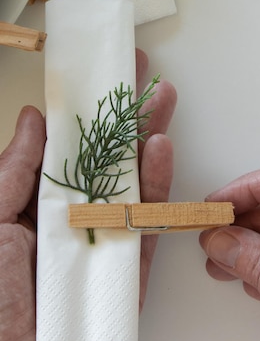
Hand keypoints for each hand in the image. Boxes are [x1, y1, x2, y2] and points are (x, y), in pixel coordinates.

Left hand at [0, 49, 175, 340]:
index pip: (71, 147)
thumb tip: (36, 120)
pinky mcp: (131, 266)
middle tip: (142, 74)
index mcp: (39, 205)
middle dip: (127, 114)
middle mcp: (76, 217)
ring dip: (149, 136)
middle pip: (110, 157)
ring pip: (135, 179)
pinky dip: (158, 184)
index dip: (88, 110)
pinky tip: (161, 149)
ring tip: (163, 97)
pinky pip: (149, 221)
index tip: (103, 75)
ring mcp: (107, 239)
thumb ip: (15, 172)